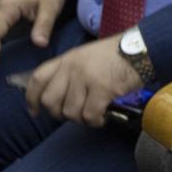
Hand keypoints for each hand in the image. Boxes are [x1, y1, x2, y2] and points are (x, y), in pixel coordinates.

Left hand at [24, 36, 140, 125]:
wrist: (140, 49)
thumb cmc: (116, 55)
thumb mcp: (86, 56)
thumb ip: (69, 72)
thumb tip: (59, 98)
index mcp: (66, 59)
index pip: (37, 78)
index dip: (31, 98)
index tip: (35, 111)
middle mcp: (72, 67)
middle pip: (50, 100)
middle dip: (59, 114)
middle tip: (74, 114)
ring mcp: (86, 78)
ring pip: (70, 112)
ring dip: (81, 119)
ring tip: (94, 114)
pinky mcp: (102, 88)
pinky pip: (90, 115)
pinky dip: (96, 121)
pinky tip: (104, 116)